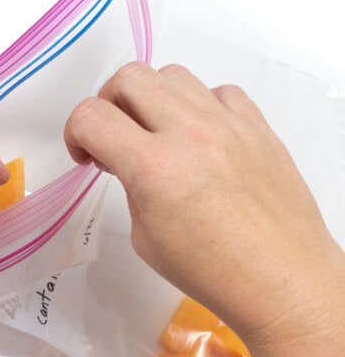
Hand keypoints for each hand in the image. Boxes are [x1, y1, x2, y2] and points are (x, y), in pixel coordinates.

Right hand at [63, 62, 342, 343]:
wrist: (282, 281)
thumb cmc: (210, 271)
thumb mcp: (144, 235)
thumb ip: (129, 184)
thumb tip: (127, 158)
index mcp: (152, 167)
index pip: (91, 116)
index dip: (74, 132)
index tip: (85, 154)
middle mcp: (189, 133)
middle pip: (129, 78)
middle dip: (109, 102)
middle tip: (115, 135)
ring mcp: (228, 125)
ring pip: (172, 74)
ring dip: (152, 98)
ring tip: (159, 132)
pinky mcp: (258, 127)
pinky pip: (219, 92)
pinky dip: (200, 105)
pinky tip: (202, 136)